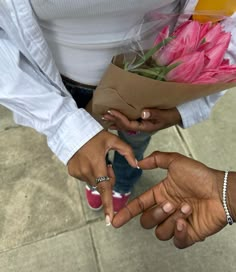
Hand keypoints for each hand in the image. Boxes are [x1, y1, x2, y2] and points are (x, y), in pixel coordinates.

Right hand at [67, 130, 136, 221]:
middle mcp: (86, 171)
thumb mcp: (113, 140)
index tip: (109, 219)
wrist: (72, 130)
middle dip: (108, 178)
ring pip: (94, 182)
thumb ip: (127, 152)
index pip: (104, 188)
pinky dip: (89, 173)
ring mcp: (77, 173)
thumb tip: (137, 165)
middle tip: (107, 163)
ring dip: (98, 175)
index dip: (108, 204)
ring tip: (95, 160)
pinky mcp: (72, 172)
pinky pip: (85, 178)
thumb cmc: (94, 134)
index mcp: (97, 164)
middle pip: (102, 185)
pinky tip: (88, 161)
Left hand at [102, 108, 181, 132]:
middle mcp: (141, 126)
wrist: (179, 114)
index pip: (129, 124)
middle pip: (124, 125)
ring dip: (115, 120)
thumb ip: (155, 114)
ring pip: (125, 124)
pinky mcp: (142, 119)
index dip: (119, 118)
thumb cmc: (173, 114)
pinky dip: (121, 118)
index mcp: (145, 126)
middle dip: (113, 120)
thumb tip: (142, 113)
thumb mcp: (166, 114)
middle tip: (103, 114)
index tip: (110, 111)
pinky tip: (115, 116)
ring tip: (105, 116)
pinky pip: (129, 120)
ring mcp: (141, 123)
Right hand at [112, 151, 226, 247]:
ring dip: (171, 220)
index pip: (139, 205)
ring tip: (185, 208)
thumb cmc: (200, 176)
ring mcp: (176, 222)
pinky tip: (185, 221)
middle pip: (147, 220)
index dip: (127, 212)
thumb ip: (156, 159)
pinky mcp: (188, 234)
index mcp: (161, 195)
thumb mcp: (176, 162)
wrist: (220, 190)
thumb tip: (140, 162)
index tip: (116, 219)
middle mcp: (166, 209)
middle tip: (170, 204)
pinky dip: (178, 233)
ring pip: (160, 231)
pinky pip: (175, 242)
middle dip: (156, 214)